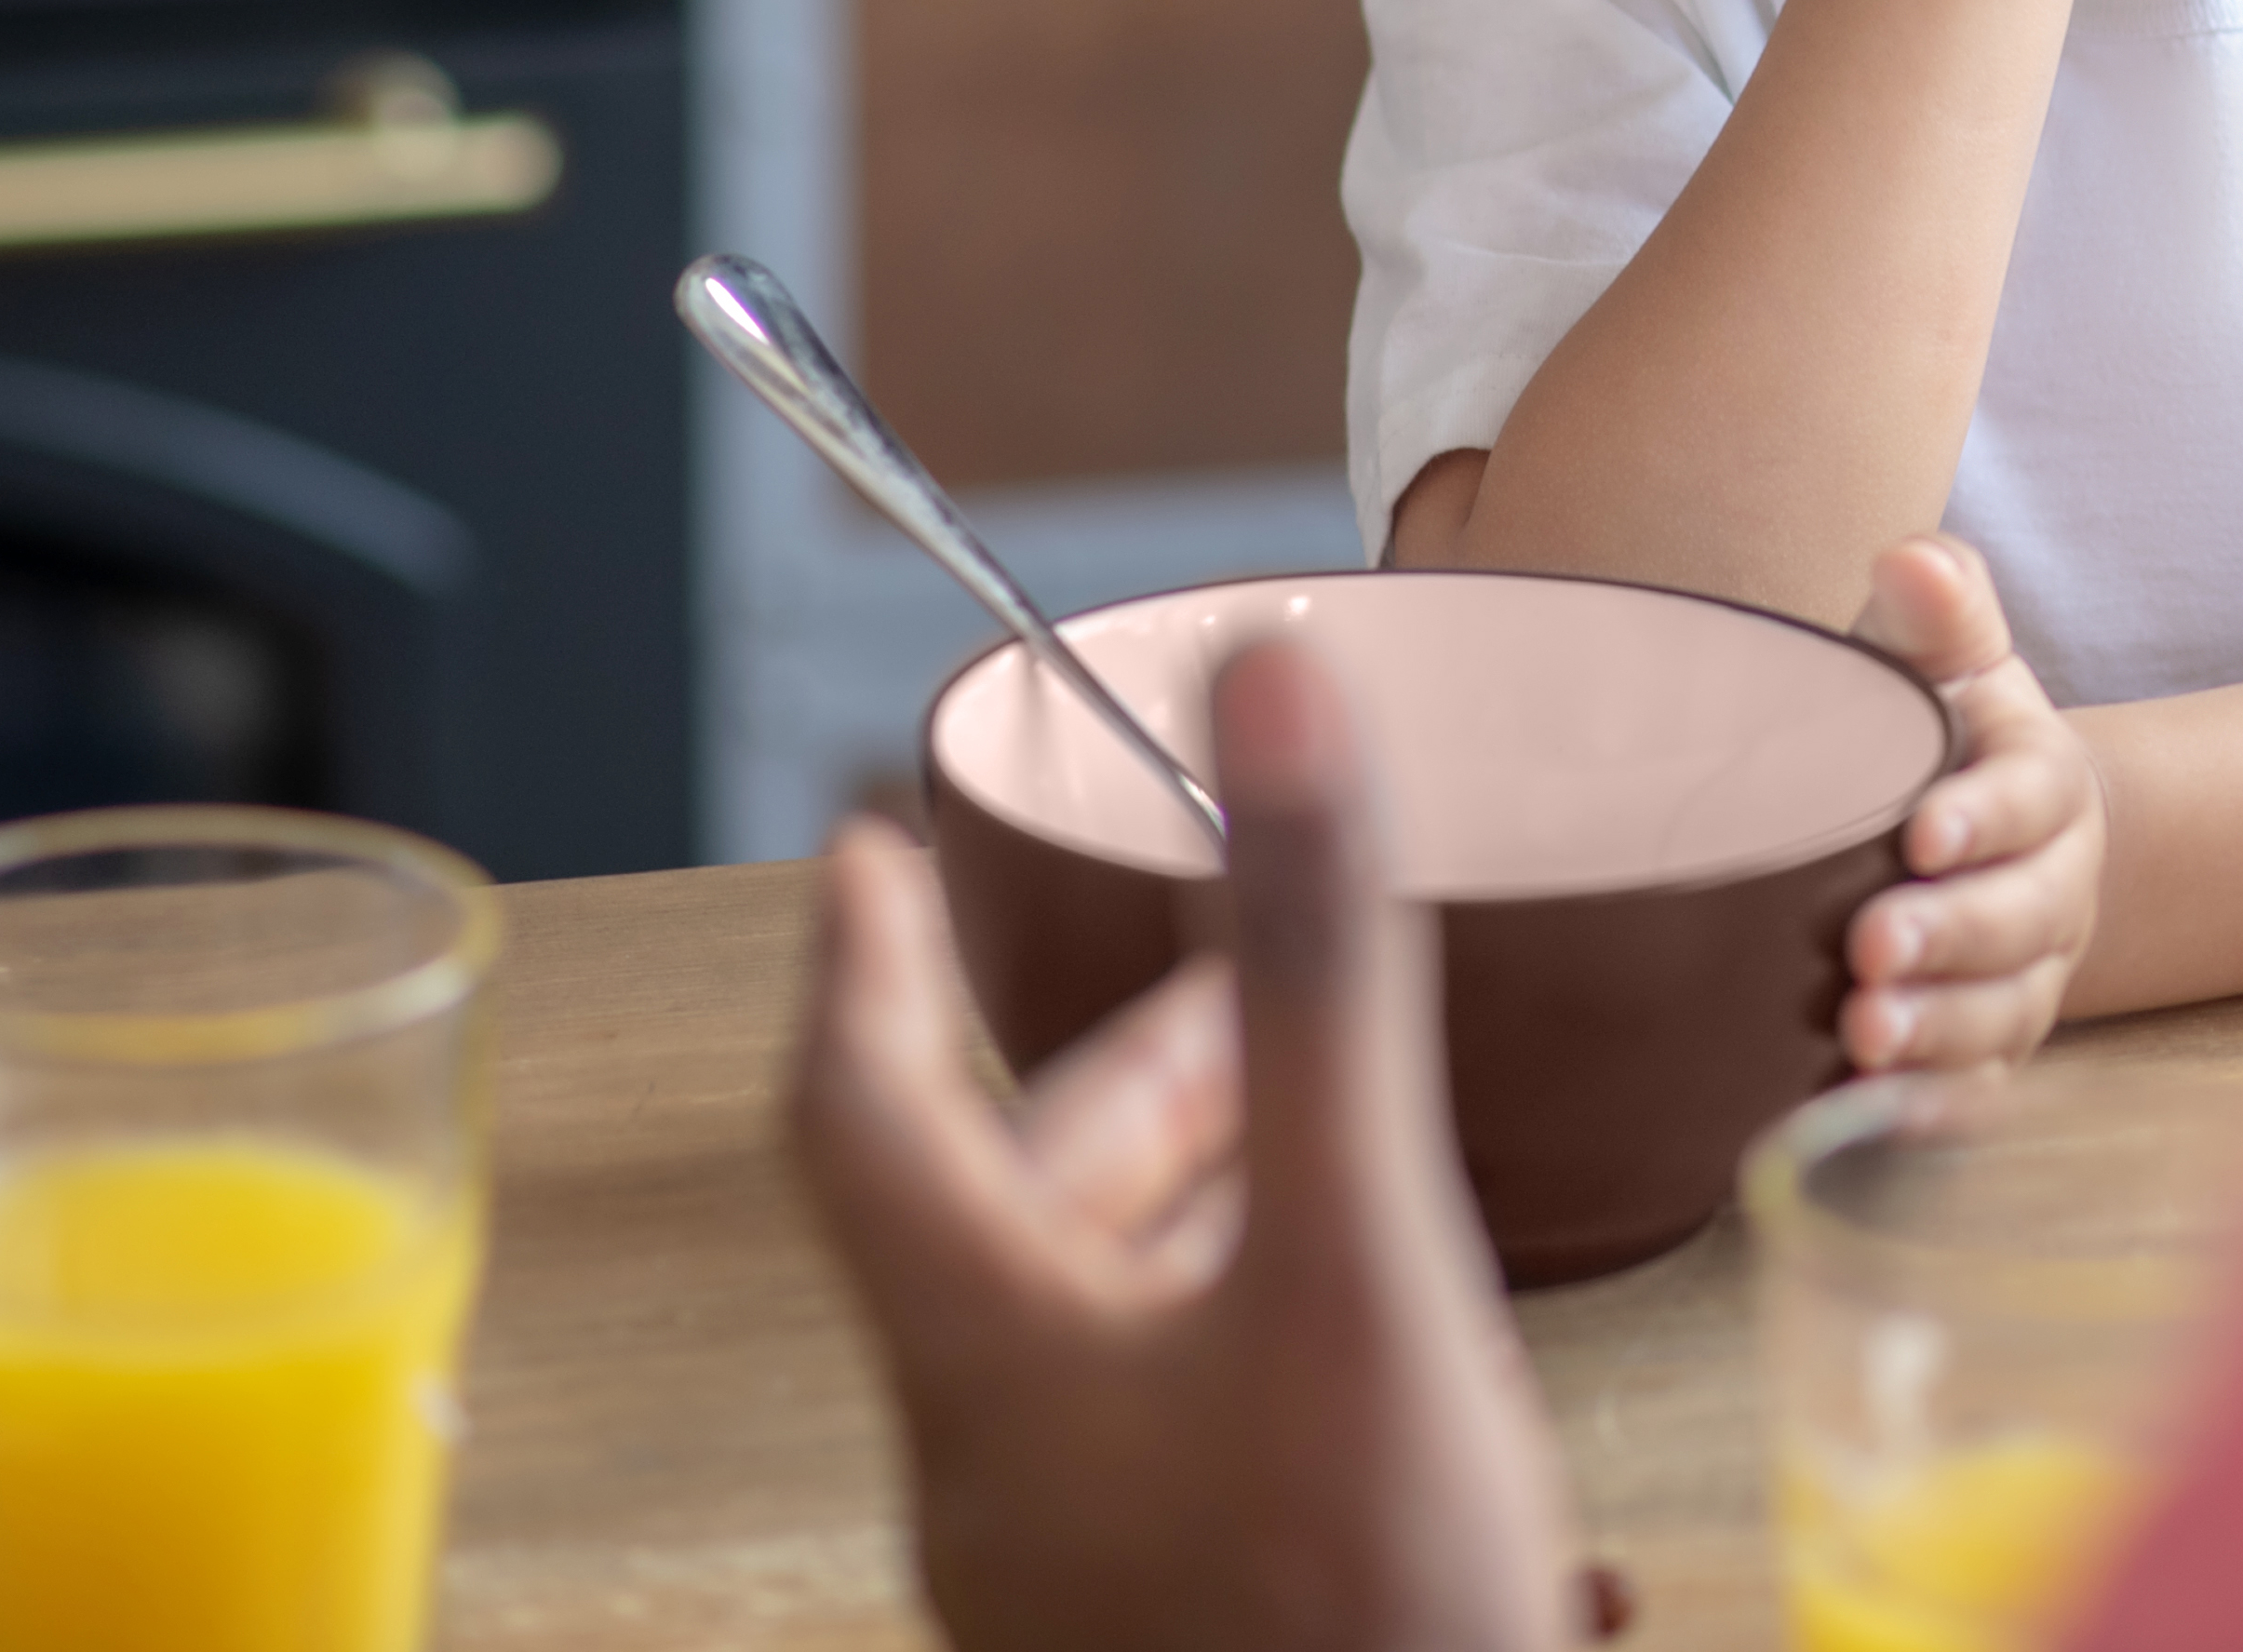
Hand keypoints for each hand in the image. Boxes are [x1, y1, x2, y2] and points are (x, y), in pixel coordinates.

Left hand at [787, 640, 1579, 1651]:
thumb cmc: (1363, 1604)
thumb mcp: (1359, 1246)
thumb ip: (1316, 969)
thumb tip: (1270, 684)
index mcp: (989, 1354)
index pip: (860, 1106)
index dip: (865, 960)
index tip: (861, 852)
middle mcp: (996, 1466)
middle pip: (1002, 1221)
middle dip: (1122, 1085)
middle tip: (1238, 995)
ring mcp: (1073, 1573)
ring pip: (1091, 1334)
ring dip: (1197, 1215)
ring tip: (1331, 1152)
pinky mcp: (1165, 1633)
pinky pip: (1169, 1443)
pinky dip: (1250, 1338)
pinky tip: (1382, 1345)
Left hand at [1843, 533, 2104, 1071]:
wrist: (1991, 845)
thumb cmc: (1944, 736)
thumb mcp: (1950, 663)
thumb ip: (1940, 609)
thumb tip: (1908, 558)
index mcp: (2044, 785)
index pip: (2029, 797)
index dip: (1984, 816)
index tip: (1921, 830)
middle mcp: (2052, 889)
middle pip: (2020, 918)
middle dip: (1953, 936)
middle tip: (1874, 949)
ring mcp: (2027, 978)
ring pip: (2002, 1013)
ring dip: (1939, 1029)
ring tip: (1863, 1035)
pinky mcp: (1989, 1049)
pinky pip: (1975, 1088)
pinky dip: (1930, 1105)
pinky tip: (1871, 1109)